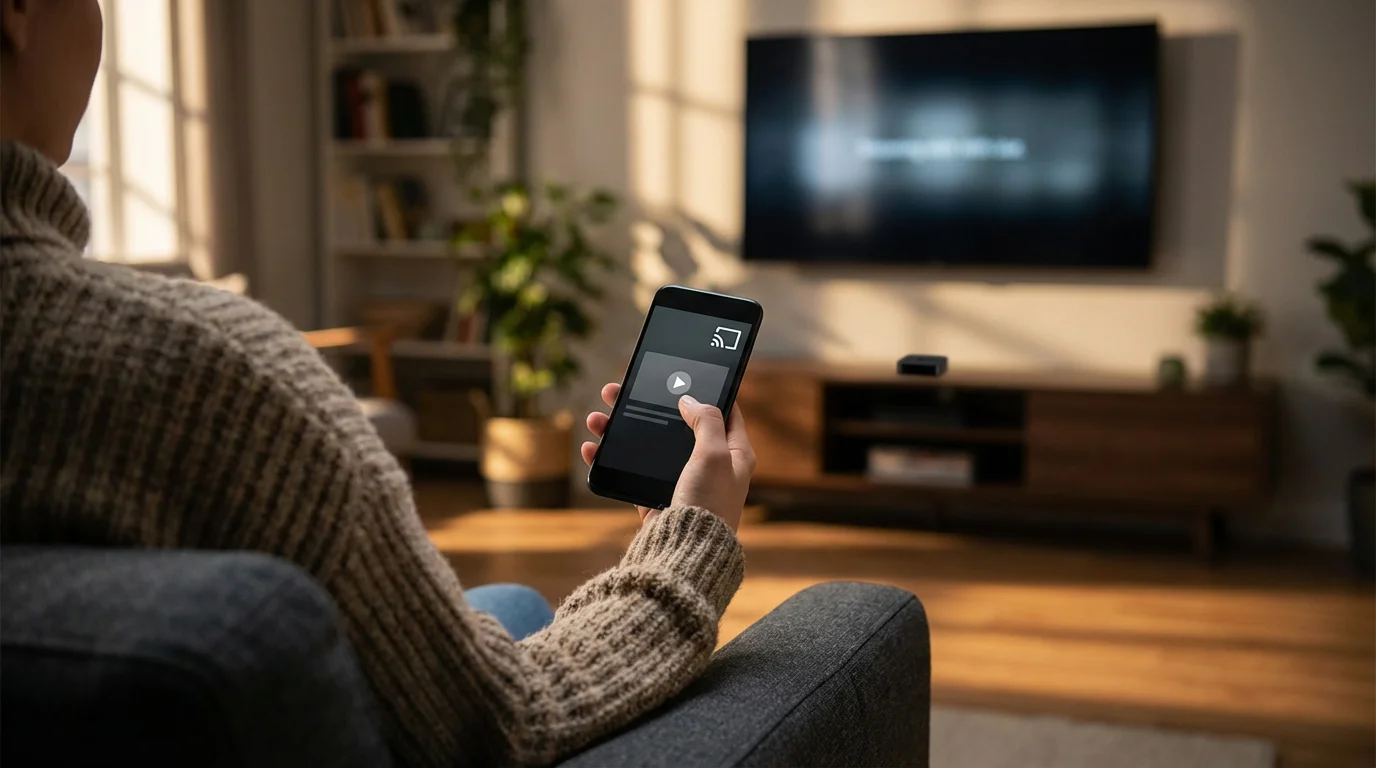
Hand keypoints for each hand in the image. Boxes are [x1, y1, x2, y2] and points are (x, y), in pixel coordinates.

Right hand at [581, 382, 755, 530]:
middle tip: (620, 390)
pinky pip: (632, 472)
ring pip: (649, 446)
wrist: (684, 555)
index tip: (681, 374)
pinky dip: (612, 459)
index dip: (704, 391)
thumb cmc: (707, 505)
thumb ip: (705, 421)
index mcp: (735, 454)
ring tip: (597, 417)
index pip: (725, 412)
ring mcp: (683, 483)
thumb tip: (690, 400)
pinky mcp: (658, 500)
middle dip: (648, 406)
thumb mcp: (714, 454)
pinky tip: (593, 448)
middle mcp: (711, 467)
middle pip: (676, 425)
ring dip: (621, 430)